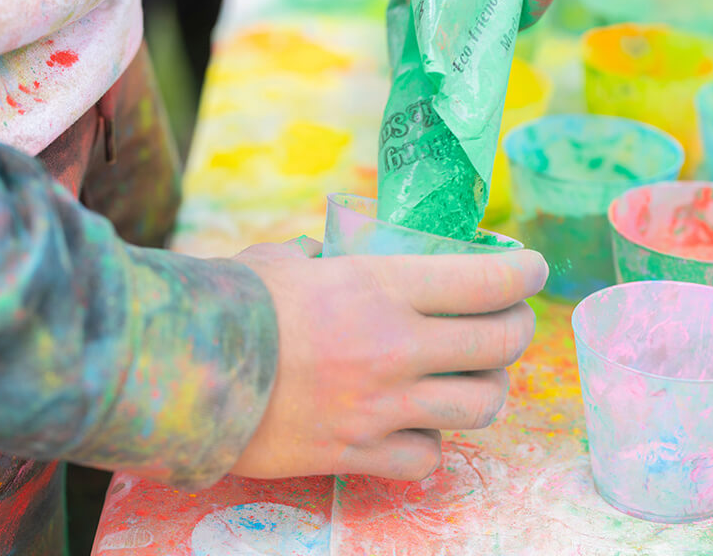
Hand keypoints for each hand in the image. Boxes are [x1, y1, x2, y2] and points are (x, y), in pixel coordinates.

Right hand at [230, 237, 545, 480]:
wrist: (182, 372)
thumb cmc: (230, 305)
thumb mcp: (285, 261)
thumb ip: (324, 259)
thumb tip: (330, 256)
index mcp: (382, 286)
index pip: (489, 279)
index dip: (524, 272)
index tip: (530, 269)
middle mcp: (396, 347)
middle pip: (500, 343)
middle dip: (516, 328)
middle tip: (508, 321)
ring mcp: (382, 407)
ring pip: (482, 405)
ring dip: (486, 388)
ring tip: (471, 377)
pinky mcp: (358, 453)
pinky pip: (429, 457)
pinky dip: (431, 443)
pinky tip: (416, 426)